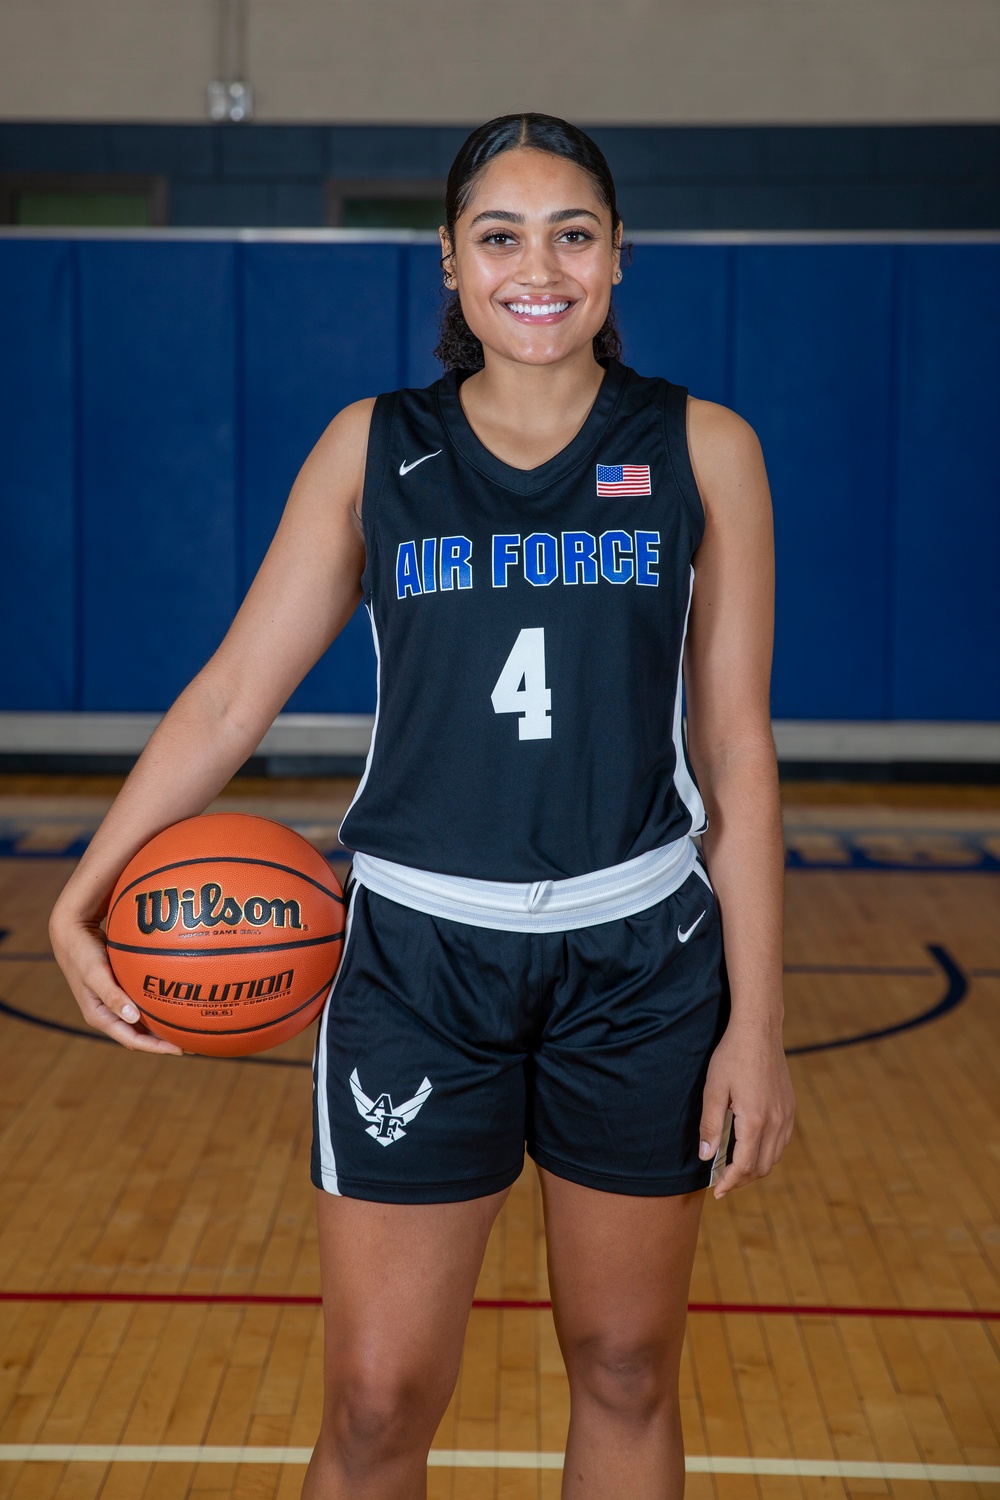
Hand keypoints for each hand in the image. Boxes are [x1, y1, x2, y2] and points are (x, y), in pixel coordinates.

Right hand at [49, 905, 183, 1054]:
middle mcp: (109, 1013)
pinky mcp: (120, 990)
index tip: (180, 1050)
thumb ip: (112, 995)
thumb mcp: (95, 974)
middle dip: (165, 1042)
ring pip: (143, 1021)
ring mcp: (115, 1002)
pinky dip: (158, 1007)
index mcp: (100, 1016)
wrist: (73, 932)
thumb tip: (133, 1017)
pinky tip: (176, 1002)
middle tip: (193, 1044)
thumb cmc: (83, 953)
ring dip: (163, 1026)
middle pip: (141, 1035)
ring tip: (189, 1028)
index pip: (133, 1040)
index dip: (157, 1047)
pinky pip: (143, 1004)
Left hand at [698, 1018, 794, 1198]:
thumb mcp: (713, 1089)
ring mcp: (786, 1115)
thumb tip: (707, 1158)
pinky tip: (752, 1147)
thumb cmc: (732, 1057)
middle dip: (742, 1179)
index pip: (744, 1166)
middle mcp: (776, 1122)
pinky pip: (782, 1142)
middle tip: (723, 1181)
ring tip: (735, 1168)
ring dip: (756, 1168)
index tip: (717, 1191)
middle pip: (762, 1167)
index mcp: (755, 1121)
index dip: (729, 1182)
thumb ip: (710, 1125)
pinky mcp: (790, 1107)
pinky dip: (768, 1153)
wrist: (759, 1030)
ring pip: (774, 1157)